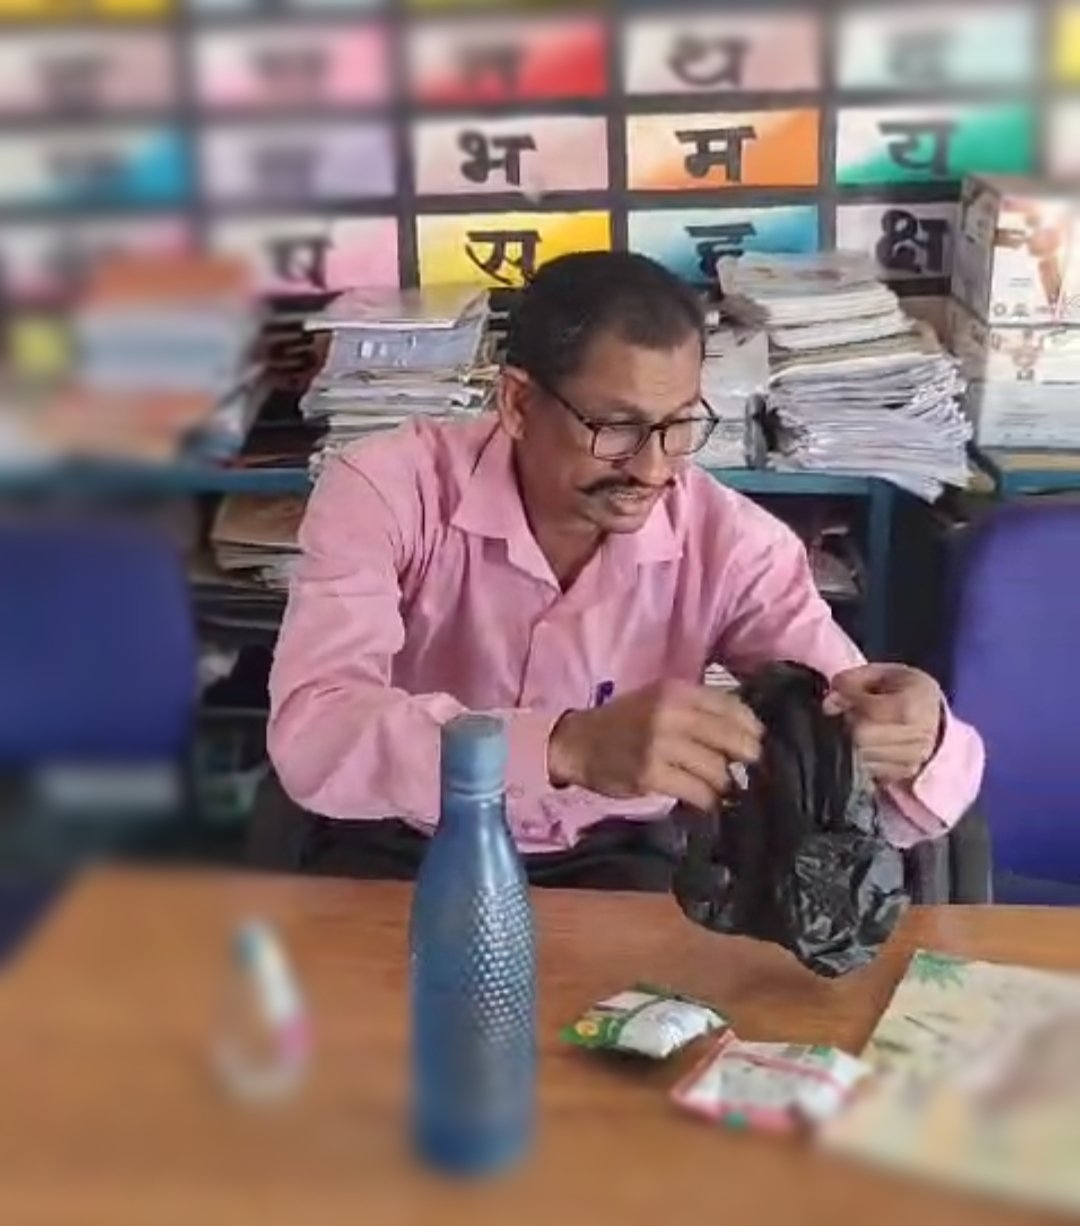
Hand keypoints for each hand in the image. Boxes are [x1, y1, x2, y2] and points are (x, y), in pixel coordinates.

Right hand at [547, 681, 762, 811]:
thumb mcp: (659, 699)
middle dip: (746, 758)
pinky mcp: (650, 775)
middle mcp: (670, 714)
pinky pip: (697, 792)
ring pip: (717, 770)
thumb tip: (746, 730)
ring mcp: (659, 745)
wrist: (578, 743)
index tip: (755, 743)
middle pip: (732, 739)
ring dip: (724, 783)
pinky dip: (707, 800)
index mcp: (676, 691)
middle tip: (745, 769)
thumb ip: (698, 709)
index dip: (752, 729)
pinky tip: (704, 800)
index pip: (733, 708)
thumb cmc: (624, 721)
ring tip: (720, 787)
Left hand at [824, 663, 942, 784]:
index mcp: (913, 703)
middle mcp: (918, 735)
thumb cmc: (904, 688)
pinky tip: (866, 744)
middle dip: (847, 725)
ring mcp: (913, 758)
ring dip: (852, 743)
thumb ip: (853, 681)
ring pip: (863, 757)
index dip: (849, 702)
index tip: (841, 696)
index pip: (869, 711)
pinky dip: (861, 758)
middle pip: (862, 737)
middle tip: (849, 715)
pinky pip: (870, 771)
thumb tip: (829, 703)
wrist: (934, 713)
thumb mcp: (882, 673)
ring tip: (859, 729)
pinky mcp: (905, 773)